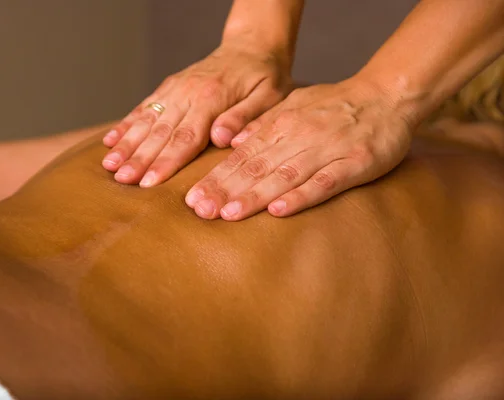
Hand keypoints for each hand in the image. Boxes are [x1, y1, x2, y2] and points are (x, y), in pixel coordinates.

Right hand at [101, 43, 290, 186]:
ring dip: (126, 143)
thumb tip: (220, 138)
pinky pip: (144, 107)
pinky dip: (125, 124)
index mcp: (212, 98)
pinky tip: (110, 141)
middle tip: (122, 180)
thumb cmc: (264, 76)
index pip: (186, 138)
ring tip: (109, 165)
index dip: (165, 162)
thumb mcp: (269, 95)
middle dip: (139, 158)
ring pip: (147, 120)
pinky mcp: (169, 87)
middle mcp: (188, 93)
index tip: (149, 182)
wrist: (251, 46)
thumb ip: (245, 117)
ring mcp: (175, 89)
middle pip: (160, 132)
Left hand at [184, 78, 415, 219]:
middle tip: (201, 212)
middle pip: (256, 168)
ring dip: (255, 196)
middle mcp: (299, 136)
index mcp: (282, 125)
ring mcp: (326, 150)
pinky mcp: (353, 164)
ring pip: (283, 176)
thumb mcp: (294, 104)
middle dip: (226, 191)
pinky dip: (300, 196)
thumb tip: (231, 141)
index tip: (192, 199)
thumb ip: (264, 123)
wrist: (387, 95)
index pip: (242, 156)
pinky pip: (323, 183)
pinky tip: (279, 211)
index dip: (216, 178)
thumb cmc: (336, 105)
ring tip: (229, 214)